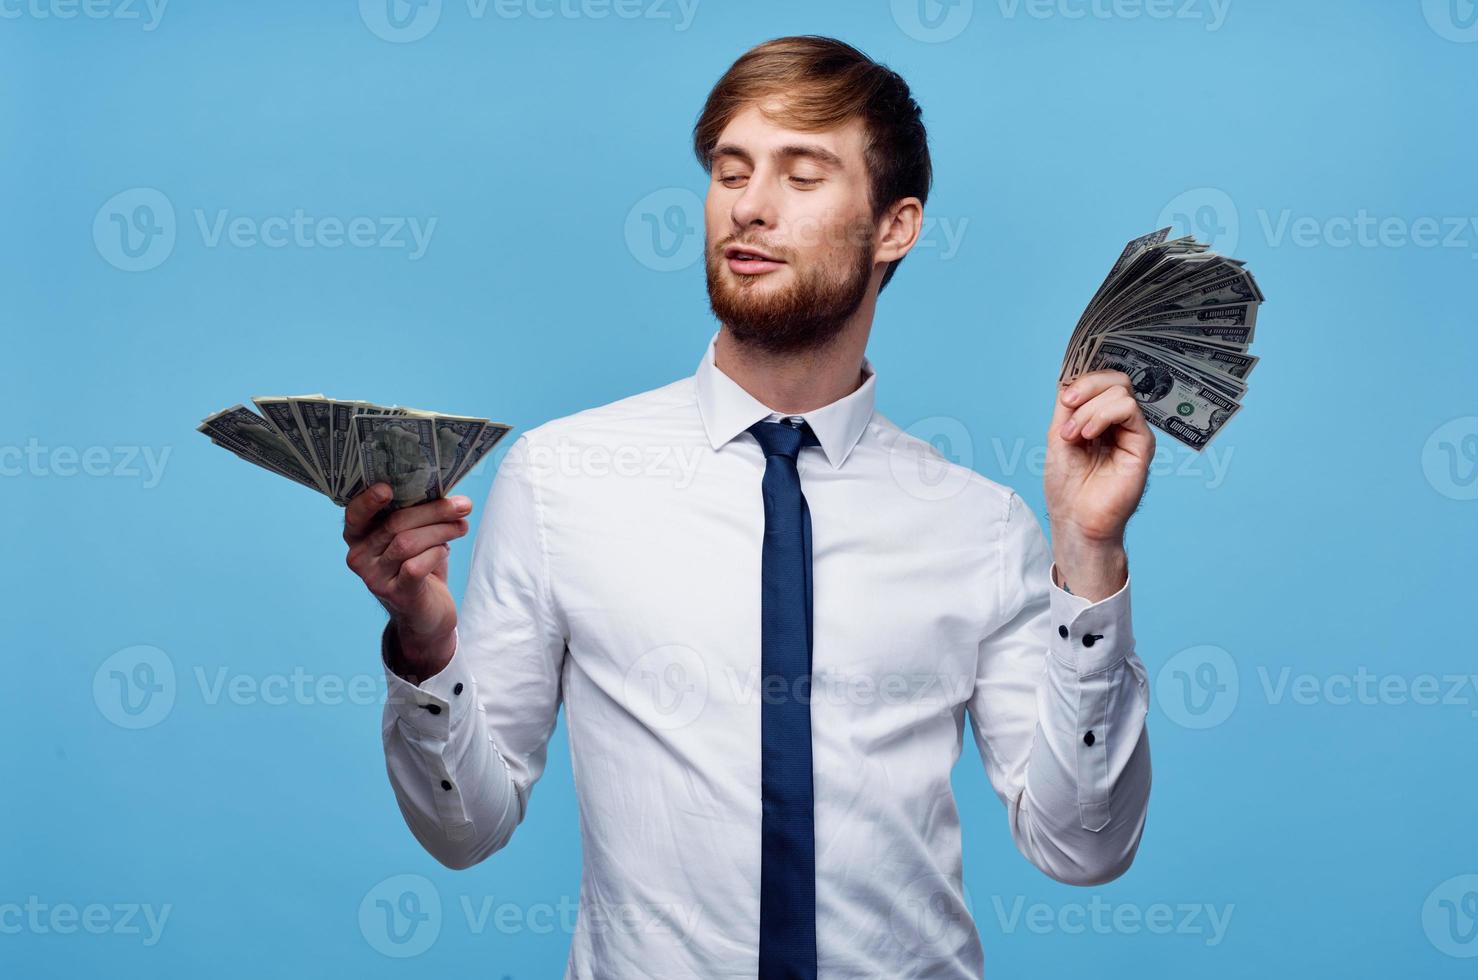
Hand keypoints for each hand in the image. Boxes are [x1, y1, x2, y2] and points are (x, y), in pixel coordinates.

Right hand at [343, 483, 471, 678]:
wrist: (426, 613)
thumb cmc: (420, 566)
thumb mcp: (413, 537)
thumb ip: (418, 515)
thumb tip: (451, 495)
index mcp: (359, 537)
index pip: (355, 515)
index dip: (368, 500)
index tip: (387, 487)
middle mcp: (359, 556)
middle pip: (394, 524)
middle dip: (433, 511)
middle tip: (462, 505)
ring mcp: (374, 577)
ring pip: (407, 542)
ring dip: (441, 530)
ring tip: (461, 527)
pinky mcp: (395, 594)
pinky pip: (416, 566)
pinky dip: (436, 553)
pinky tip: (445, 551)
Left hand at [1043, 370, 1153, 598]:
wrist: (1075, 518)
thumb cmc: (1067, 485)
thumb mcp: (1059, 436)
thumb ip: (1068, 406)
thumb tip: (1071, 377)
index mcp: (1100, 418)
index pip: (1101, 381)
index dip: (1083, 379)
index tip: (1063, 397)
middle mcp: (1120, 422)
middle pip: (1115, 379)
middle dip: (1086, 387)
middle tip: (1067, 407)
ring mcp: (1132, 432)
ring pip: (1120, 391)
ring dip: (1088, 409)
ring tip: (1073, 436)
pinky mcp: (1143, 444)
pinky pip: (1128, 409)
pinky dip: (1102, 415)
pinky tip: (1087, 436)